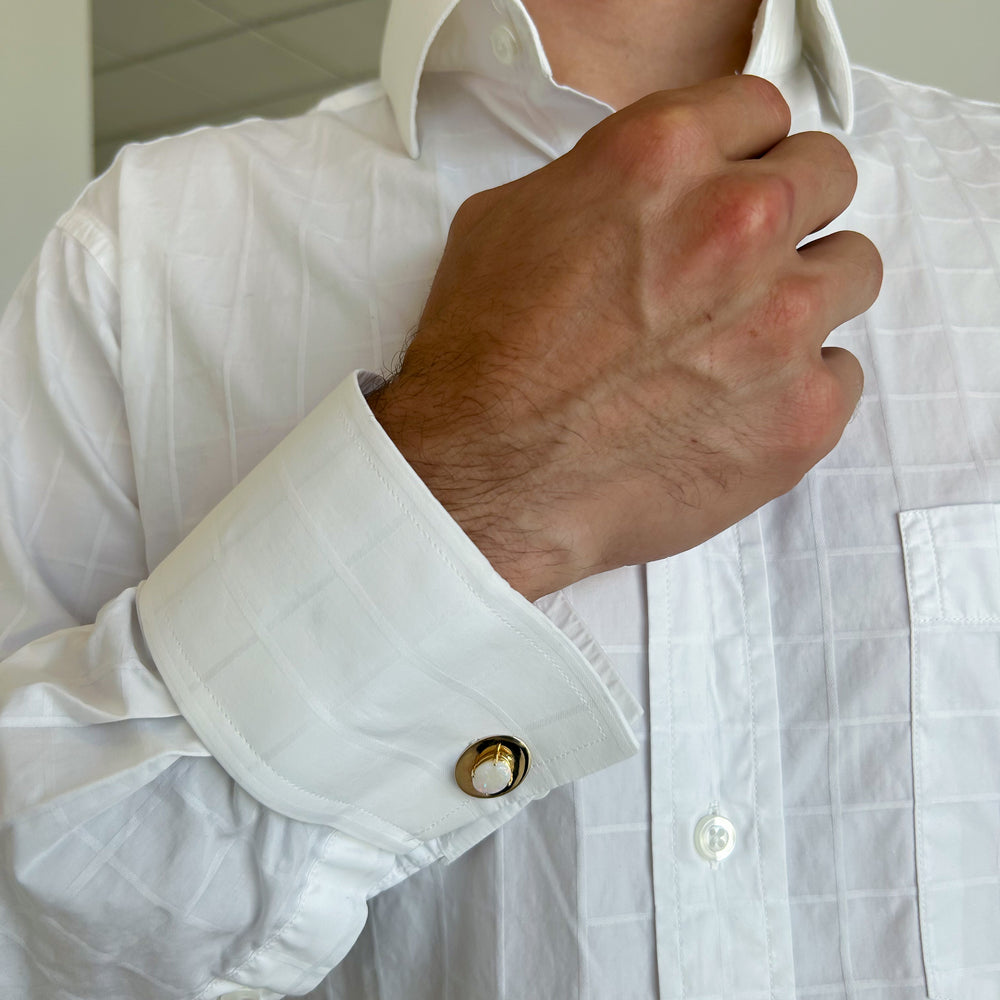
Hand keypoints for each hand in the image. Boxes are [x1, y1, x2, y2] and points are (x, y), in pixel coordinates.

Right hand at [369, 75, 881, 600]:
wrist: (484, 481)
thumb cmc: (481, 361)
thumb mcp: (510, 221)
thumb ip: (603, 184)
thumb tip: (649, 199)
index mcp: (662, 159)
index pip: (762, 109)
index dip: (743, 149)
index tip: (735, 181)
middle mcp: (737, 225)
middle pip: (827, 176)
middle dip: (788, 211)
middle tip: (738, 262)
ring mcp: (781, 323)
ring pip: (853, 270)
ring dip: (805, 294)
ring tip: (741, 340)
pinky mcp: (800, 412)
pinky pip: (841, 373)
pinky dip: (800, 385)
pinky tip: (737, 406)